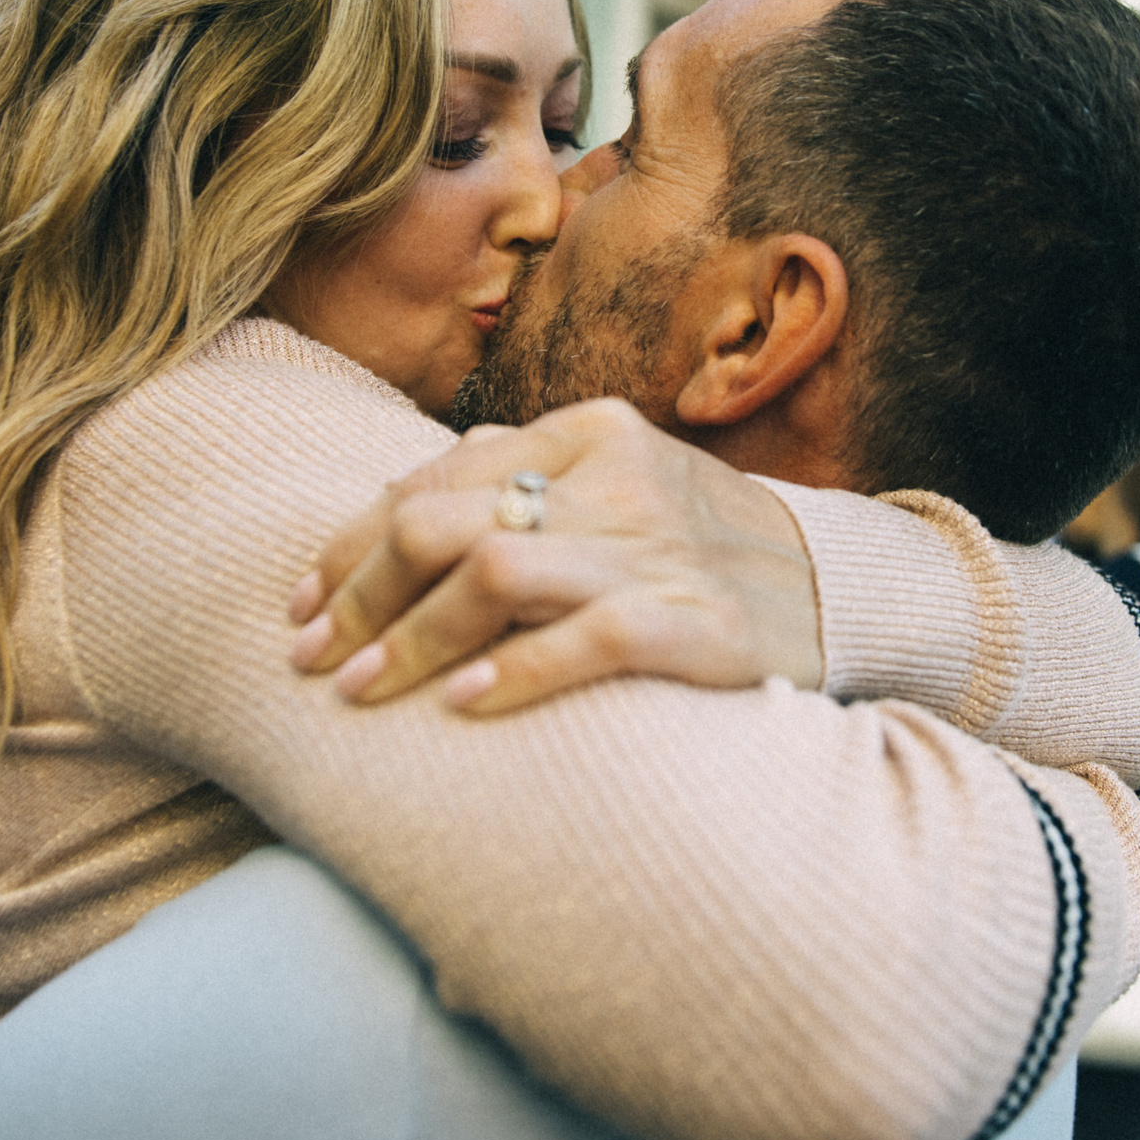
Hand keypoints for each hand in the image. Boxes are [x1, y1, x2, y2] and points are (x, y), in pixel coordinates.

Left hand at [287, 398, 822, 713]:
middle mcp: (615, 479)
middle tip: (310, 659)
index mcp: (587, 432)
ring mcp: (656, 549)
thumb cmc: (696, 549)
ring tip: (360, 692)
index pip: (432, 477)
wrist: (838, 590)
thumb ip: (519, 495)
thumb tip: (386, 534)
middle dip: (357, 594)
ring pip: (494, 570)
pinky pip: (587, 639)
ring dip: (411, 637)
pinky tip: (466, 707)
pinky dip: (516, 672)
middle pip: (442, 519)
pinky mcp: (697, 623)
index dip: (349, 544)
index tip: (300, 605)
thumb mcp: (614, 492)